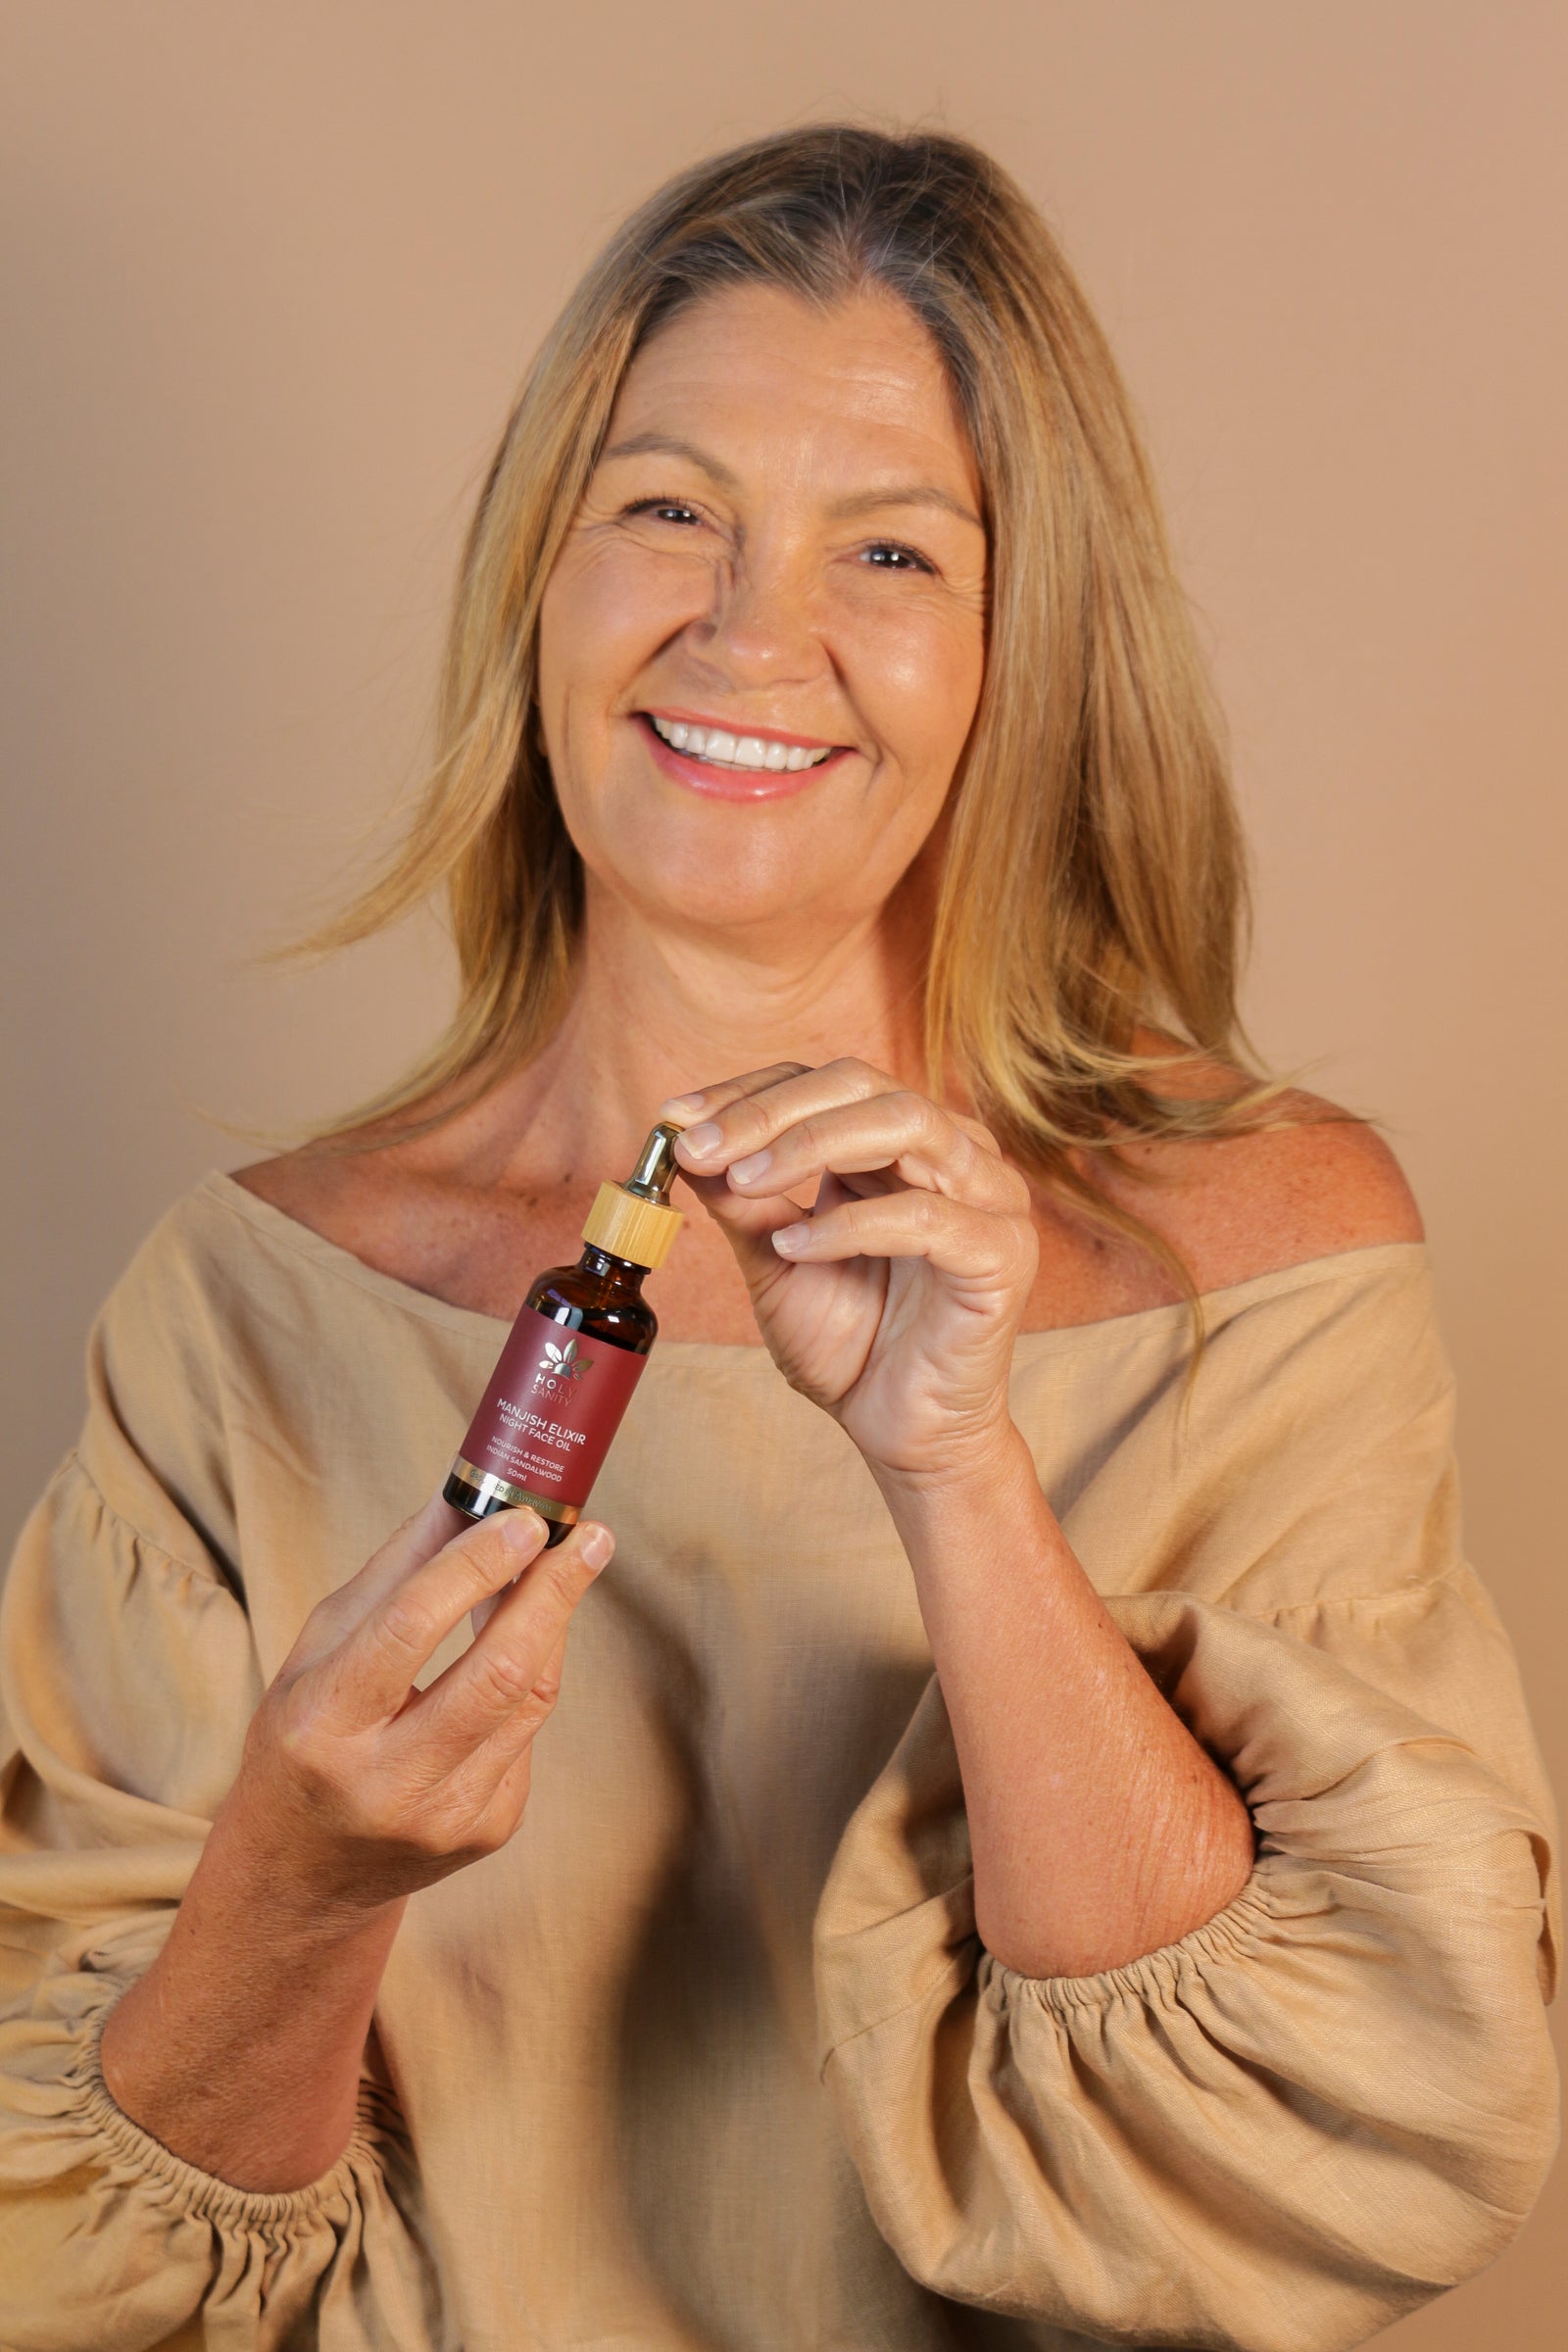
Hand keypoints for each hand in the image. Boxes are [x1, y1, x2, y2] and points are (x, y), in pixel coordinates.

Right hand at [224, 1496, 611, 1916]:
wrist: (302, 1875)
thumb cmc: (302, 1741)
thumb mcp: (318, 1652)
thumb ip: (393, 1575)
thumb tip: (464, 1500)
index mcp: (323, 1728)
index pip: (409, 1629)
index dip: (475, 1568)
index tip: (525, 1520)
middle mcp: (387, 1783)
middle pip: (495, 1673)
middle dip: (551, 1592)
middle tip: (586, 1536)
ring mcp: (446, 1816)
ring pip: (528, 1699)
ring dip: (555, 1622)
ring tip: (572, 1562)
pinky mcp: (489, 1830)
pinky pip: (527, 1733)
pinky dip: (530, 1678)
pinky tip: (523, 1645)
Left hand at [662, 1060, 1038, 1484]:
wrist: (903, 1433)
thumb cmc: (849, 1345)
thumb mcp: (774, 1260)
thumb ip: (742, 1199)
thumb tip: (684, 1137)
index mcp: (900, 1144)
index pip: (824, 1083)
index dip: (749, 1092)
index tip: (676, 1118)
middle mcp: (951, 1152)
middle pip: (862, 1084)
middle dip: (770, 1111)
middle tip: (700, 1145)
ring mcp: (987, 1195)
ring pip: (903, 1123)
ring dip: (810, 1144)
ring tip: (744, 1180)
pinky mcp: (1001, 1252)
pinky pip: (925, 1215)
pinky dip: (851, 1224)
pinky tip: (795, 1246)